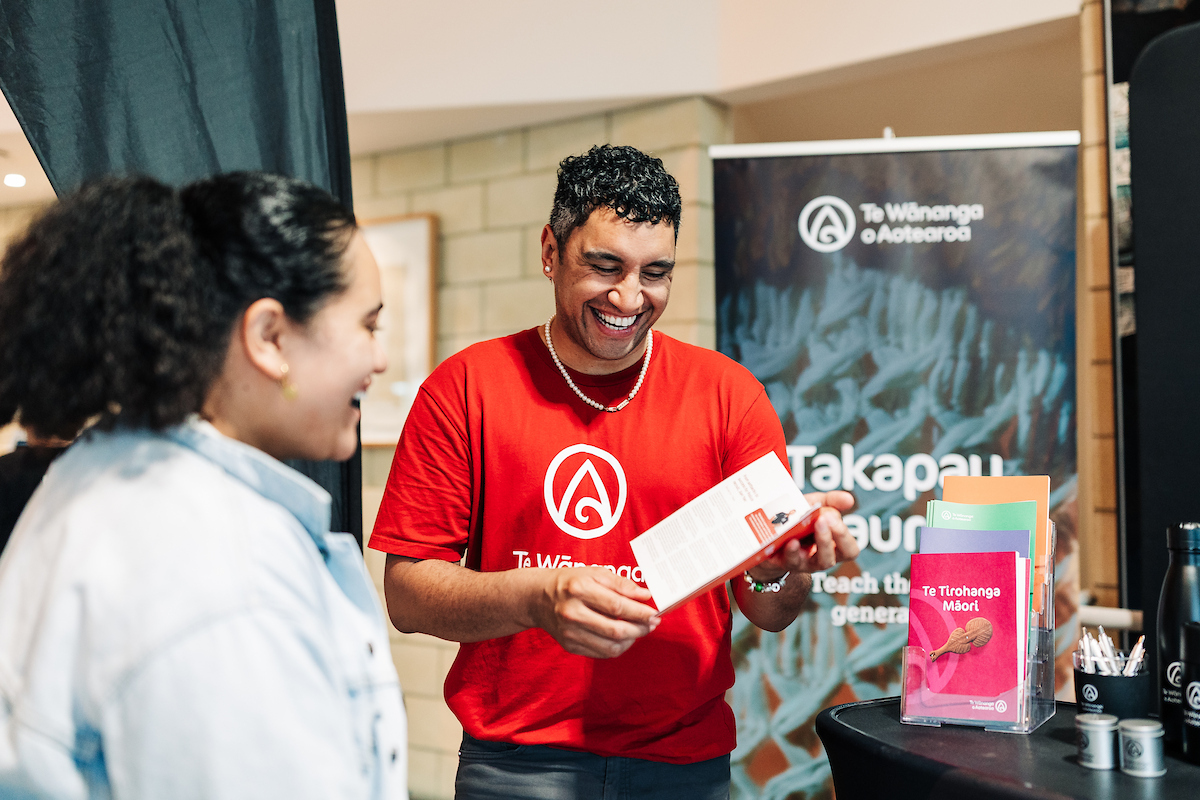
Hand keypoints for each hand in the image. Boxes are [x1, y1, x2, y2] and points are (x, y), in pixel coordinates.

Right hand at [529, 567, 660, 658]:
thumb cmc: (571, 582)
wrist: (538, 598)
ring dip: (632, 640)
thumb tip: (645, 596)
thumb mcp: (594, 573)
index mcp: (579, 590)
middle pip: (616, 630)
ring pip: (611, 646)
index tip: (654, 613)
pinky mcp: (570, 646)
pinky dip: (617, 647)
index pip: (617, 606)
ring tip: (639, 630)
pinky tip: (624, 637)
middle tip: (652, 624)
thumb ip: (621, 584)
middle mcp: (572, 613)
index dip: (640, 612)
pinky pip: (601, 653)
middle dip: (640, 629)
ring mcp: (570, 633)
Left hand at [747, 490, 857, 578]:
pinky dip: (793, 551)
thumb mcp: (815, 505)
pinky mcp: (787, 563)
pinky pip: (792, 560)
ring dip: (820, 543)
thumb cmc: (799, 520)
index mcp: (833, 546)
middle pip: (835, 557)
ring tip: (815, 524)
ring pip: (819, 562)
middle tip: (825, 518)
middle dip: (832, 537)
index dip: (844, 537)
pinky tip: (792, 540)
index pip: (850, 550)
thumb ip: (832, 501)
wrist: (769, 532)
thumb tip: (849, 499)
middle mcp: (821, 558)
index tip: (833, 518)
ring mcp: (805, 563)